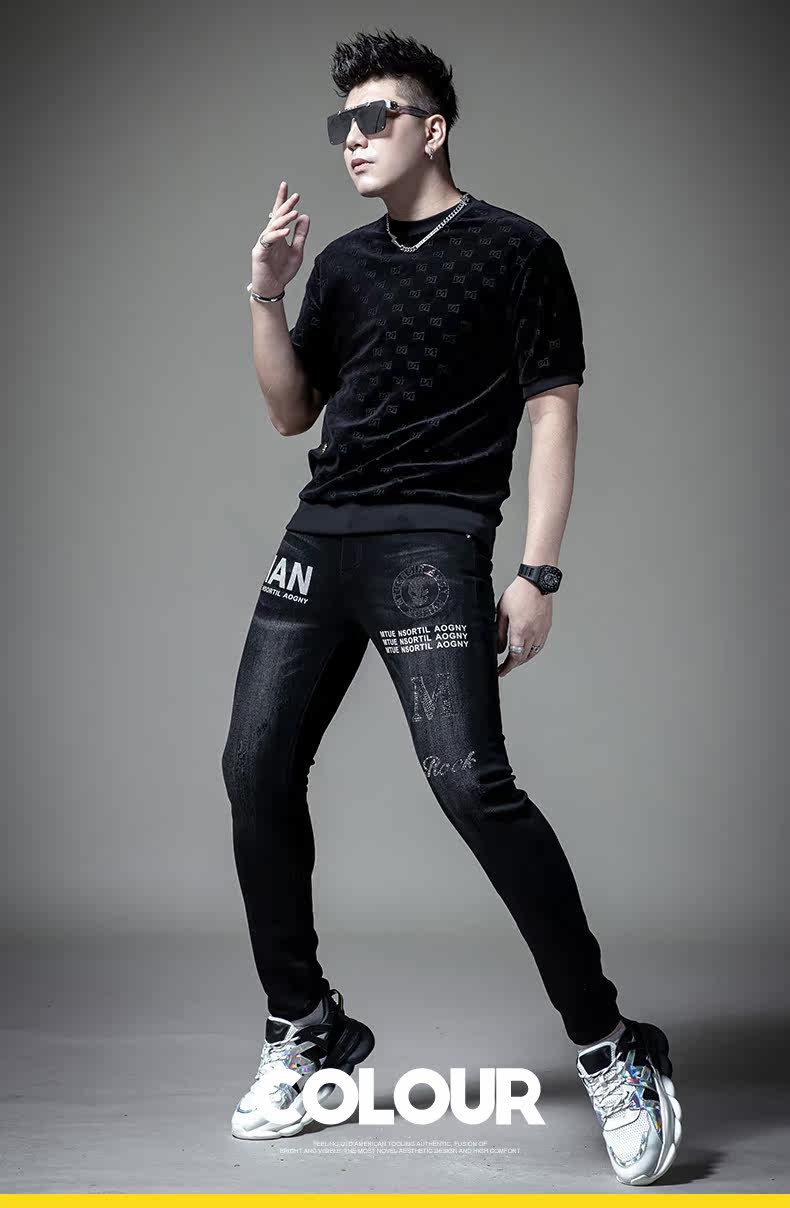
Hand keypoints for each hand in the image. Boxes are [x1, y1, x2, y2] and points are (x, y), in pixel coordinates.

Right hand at [250, 180, 310, 296]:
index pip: (279, 213)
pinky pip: (268, 240)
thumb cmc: (282, 271)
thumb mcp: (297, 251)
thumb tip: (305, 217)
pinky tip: (287, 230)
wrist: (272, 288)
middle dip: (286, 205)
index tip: (287, 186)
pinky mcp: (260, 252)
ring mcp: (263, 243)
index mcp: (277, 234)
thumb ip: (301, 235)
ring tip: (295, 211)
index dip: (283, 200)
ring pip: (273, 226)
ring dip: (284, 218)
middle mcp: (269, 236)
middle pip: (276, 216)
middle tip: (296, 196)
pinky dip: (277, 234)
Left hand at [496, 577, 551, 676]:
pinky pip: (540, 645)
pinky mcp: (547, 626)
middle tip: (505, 666)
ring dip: (523, 659)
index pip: (514, 657)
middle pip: (524, 657)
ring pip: (533, 653)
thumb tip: (499, 649)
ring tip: (514, 659)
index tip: (501, 671)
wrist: (537, 582)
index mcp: (521, 631)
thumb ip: (499, 632)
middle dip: (513, 664)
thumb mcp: (502, 612)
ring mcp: (542, 631)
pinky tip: (527, 649)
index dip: (507, 667)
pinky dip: (532, 651)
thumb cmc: (518, 593)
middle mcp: (534, 633)